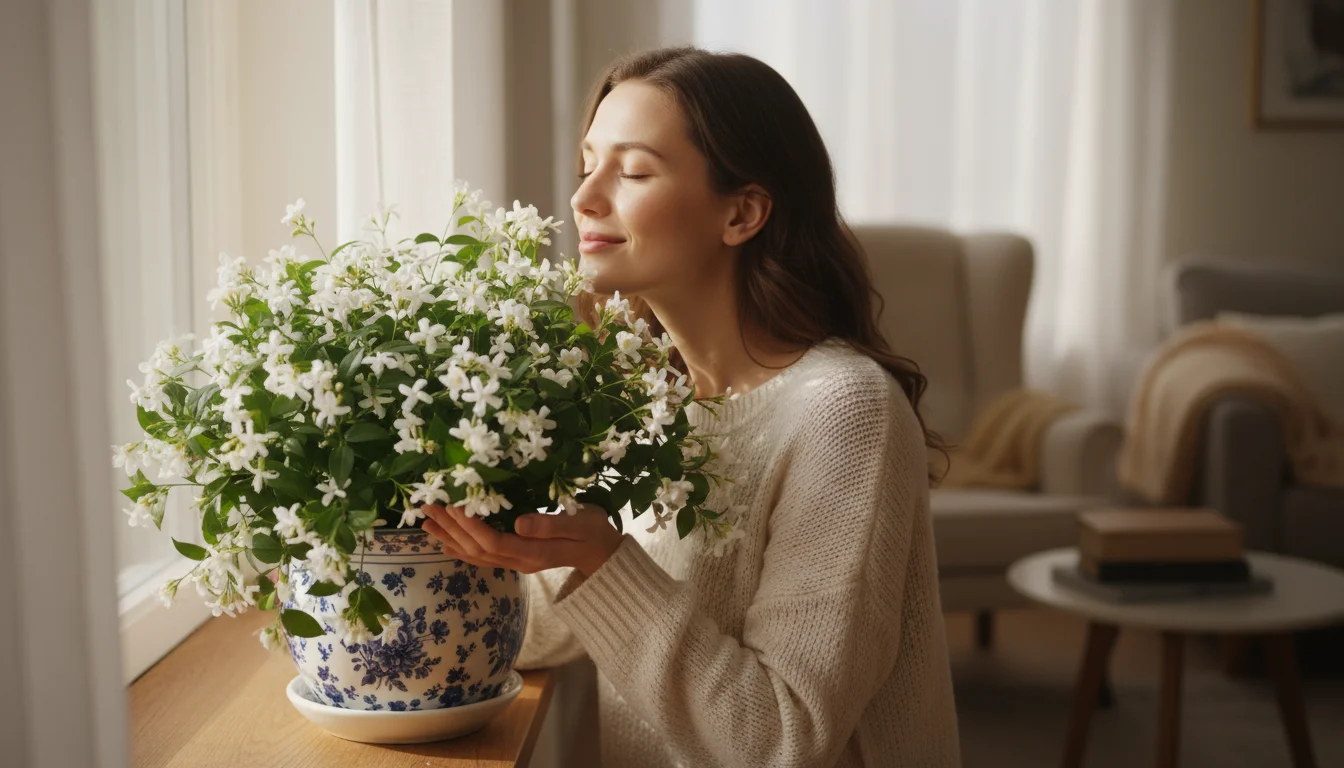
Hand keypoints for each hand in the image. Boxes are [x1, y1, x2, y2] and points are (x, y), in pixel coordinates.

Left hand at [420, 503, 623, 576]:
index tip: (453, 504)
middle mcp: (519, 561)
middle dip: (451, 528)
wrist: (603, 554)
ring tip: (427, 522)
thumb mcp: (580, 523)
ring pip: (475, 554)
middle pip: (477, 549)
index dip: (470, 525)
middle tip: (428, 507)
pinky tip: (446, 542)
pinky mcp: (516, 558)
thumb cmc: (594, 532)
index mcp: (533, 553)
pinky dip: (461, 548)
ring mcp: (516, 562)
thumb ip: (551, 524)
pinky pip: (482, 557)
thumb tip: (519, 521)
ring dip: (450, 538)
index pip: (493, 541)